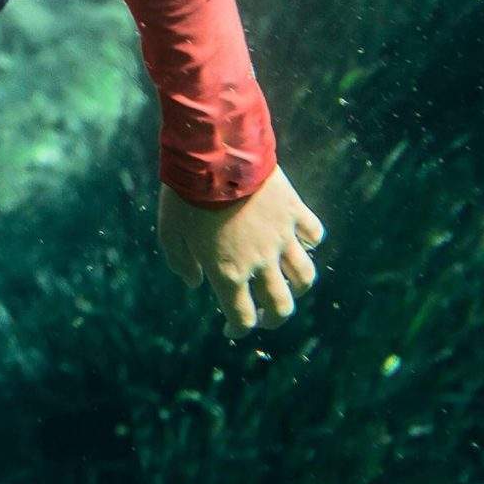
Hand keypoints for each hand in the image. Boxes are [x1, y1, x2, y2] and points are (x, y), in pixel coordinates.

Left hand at [157, 170, 325, 339]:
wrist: (213, 154)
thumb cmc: (185, 194)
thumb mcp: (170, 233)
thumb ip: (181, 264)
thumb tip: (195, 284)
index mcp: (228, 272)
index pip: (243, 317)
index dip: (238, 329)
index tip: (231, 328)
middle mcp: (260, 261)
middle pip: (281, 307)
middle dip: (274, 319)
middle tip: (265, 316)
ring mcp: (281, 237)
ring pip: (304, 277)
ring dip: (297, 287)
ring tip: (287, 284)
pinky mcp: (294, 211)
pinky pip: (313, 235)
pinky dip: (309, 242)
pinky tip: (299, 240)